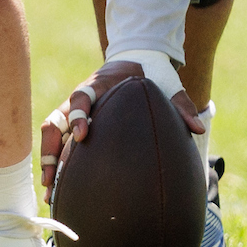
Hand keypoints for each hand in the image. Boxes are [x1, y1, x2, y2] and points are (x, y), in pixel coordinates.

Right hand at [39, 57, 202, 207]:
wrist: (138, 57)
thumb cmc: (152, 73)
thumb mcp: (169, 86)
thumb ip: (181, 107)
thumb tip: (199, 129)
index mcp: (100, 85)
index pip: (81, 98)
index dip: (78, 116)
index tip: (83, 135)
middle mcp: (80, 97)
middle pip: (55, 121)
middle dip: (52, 150)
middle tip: (54, 177)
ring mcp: (73, 108)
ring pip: (50, 132)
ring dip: (47, 160)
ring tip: (49, 189)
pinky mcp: (73, 118)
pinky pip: (57, 138)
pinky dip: (55, 160)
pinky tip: (58, 187)